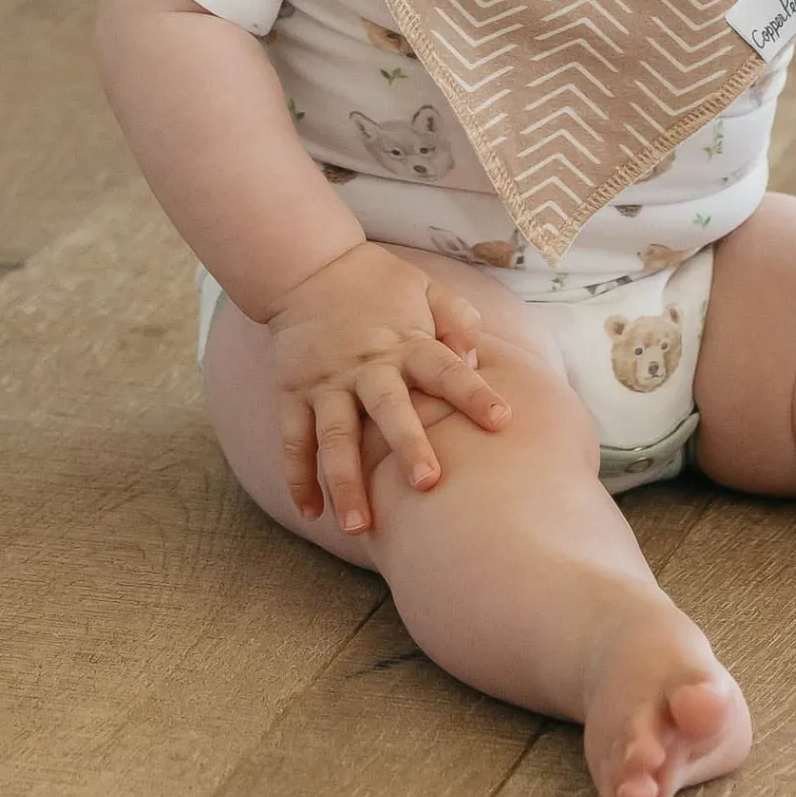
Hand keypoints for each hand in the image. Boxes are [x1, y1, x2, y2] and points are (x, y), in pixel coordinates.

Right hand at [266, 242, 509, 533]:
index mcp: (407, 343)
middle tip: (427, 485)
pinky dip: (298, 477)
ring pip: (335, 439)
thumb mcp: (427, 290)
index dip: (474, 394)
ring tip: (359, 527)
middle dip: (407, 447)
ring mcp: (326, 384)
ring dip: (345, 483)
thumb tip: (474, 361)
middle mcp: (367, 367)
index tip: (502, 421)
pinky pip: (293, 441)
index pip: (446, 370)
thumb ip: (458, 320)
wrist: (309, 268)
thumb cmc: (380, 285)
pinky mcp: (293, 394)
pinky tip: (310, 513)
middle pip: (389, 411)